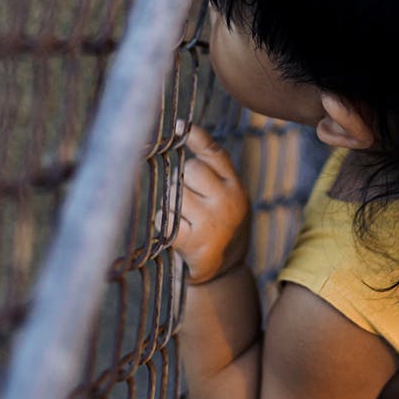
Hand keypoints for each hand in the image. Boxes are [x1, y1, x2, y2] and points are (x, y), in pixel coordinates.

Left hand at [172, 123, 250, 284]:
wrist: (224, 273)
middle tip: (187, 198)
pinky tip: (172, 230)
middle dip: (181, 179)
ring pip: (175, 193)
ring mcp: (211, 223)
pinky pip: (165, 219)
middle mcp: (227, 201)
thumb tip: (184, 129)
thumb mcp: (229, 197)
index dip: (196, 137)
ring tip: (182, 217)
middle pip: (190, 170)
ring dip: (170, 202)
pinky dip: (163, 222)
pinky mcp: (195, 243)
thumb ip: (214, 171)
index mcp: (236, 187)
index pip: (215, 154)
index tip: (181, 126)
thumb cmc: (220, 226)